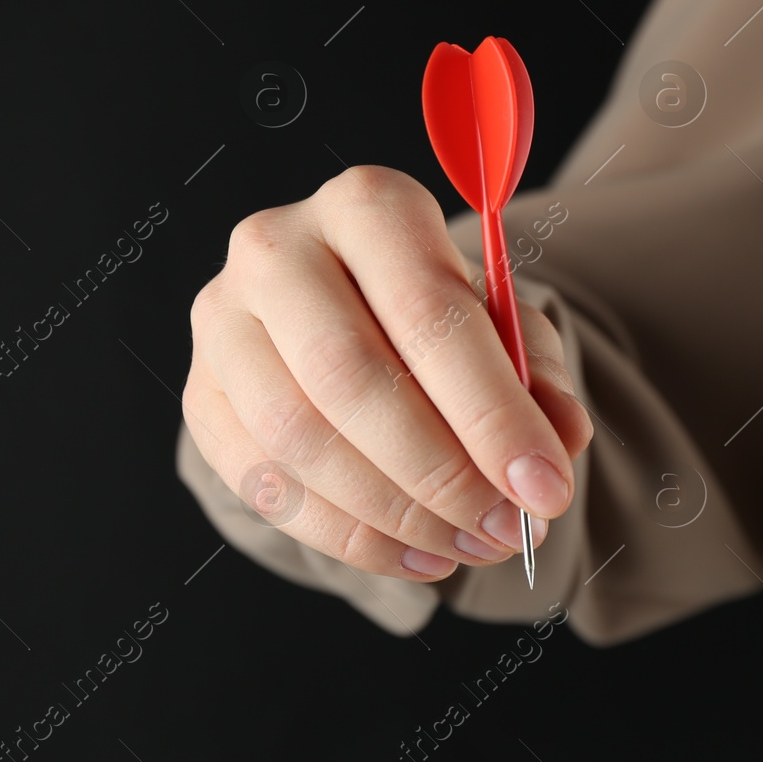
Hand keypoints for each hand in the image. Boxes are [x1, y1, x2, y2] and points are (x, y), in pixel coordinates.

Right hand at [180, 165, 592, 580]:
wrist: (352, 315)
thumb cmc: (434, 317)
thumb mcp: (503, 327)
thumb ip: (538, 377)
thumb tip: (561, 439)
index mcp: (367, 205)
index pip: (427, 309)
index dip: (491, 411)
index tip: (544, 487)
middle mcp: (278, 248)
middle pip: (349, 375)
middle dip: (441, 473)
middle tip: (507, 530)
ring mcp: (223, 321)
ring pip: (298, 438)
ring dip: (396, 514)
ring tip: (470, 546)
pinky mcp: (201, 394)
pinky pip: (265, 486)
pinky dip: (350, 538)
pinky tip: (417, 556)